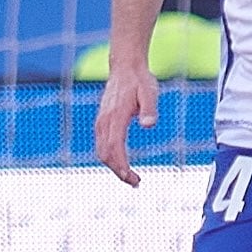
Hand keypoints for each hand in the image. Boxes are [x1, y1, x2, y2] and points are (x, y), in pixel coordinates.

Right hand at [94, 65, 158, 185]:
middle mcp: (104, 121)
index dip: (121, 165)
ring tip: (132, 178)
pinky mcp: (102, 122)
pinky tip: (123, 164)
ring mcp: (101, 122)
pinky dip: (111, 158)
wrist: (125, 68)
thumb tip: (148, 125)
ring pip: (102, 151)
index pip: (114, 146)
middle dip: (118, 171)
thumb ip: (149, 109)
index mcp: (115, 116)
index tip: (131, 178)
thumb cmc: (140, 80)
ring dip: (114, 167)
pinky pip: (102, 145)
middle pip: (105, 153)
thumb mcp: (150, 92)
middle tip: (136, 183)